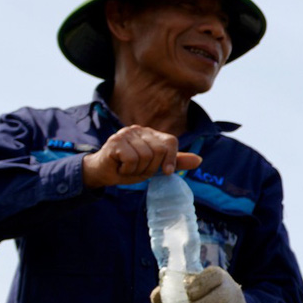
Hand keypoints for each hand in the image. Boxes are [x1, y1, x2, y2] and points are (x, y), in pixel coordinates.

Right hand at [81, 126, 200, 188]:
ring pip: (145, 156)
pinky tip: (120, 167)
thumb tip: (199, 160)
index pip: (171, 142)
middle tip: (138, 169)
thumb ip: (175, 162)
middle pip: (159, 151)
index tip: (166, 172)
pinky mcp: (115, 141)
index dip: (171, 159)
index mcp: (151, 134)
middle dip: (150, 168)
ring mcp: (126, 133)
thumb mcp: (155, 166)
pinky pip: (132, 159)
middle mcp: (139, 130)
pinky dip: (127, 170)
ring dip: (137, 170)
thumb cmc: (130, 168)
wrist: (103, 173)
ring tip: (128, 168)